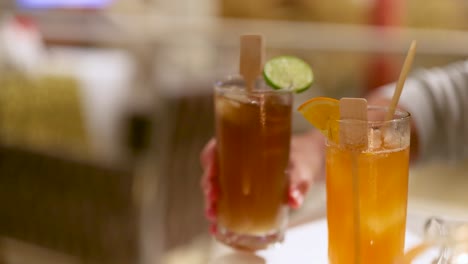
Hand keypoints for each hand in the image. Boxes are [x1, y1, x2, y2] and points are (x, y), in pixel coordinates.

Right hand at [200, 130, 325, 232]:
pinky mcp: (241, 190)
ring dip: (211, 201)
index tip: (212, 175)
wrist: (308, 163)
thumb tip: (294, 200)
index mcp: (245, 144)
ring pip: (215, 186)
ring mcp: (237, 175)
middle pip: (212, 169)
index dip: (209, 161)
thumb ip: (298, 183)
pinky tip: (217, 227)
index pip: (217, 148)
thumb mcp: (301, 169)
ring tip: (213, 217)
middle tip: (212, 202)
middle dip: (208, 186)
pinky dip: (219, 212)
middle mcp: (236, 158)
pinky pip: (225, 199)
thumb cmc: (302, 159)